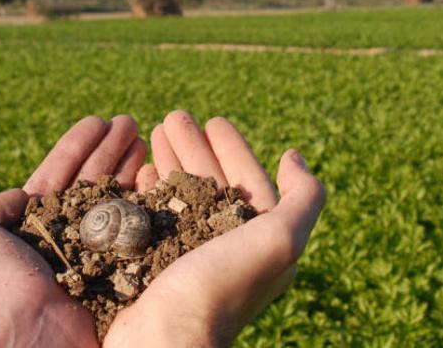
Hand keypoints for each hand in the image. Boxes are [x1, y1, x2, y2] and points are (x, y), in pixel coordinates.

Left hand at [0, 115, 146, 347]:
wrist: (26, 326)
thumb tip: (22, 196)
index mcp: (31, 226)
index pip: (59, 175)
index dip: (78, 146)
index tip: (99, 121)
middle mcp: (65, 237)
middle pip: (93, 181)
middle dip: (110, 149)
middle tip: (130, 122)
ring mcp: (95, 251)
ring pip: (116, 198)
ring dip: (129, 164)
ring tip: (143, 136)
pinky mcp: (121, 268)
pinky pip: (136, 226)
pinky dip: (146, 197)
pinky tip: (156, 172)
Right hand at [105, 110, 325, 347]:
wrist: (164, 339)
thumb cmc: (222, 287)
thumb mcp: (280, 240)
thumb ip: (303, 198)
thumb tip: (294, 156)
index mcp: (257, 242)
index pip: (247, 182)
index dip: (232, 149)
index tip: (213, 120)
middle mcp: (224, 248)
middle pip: (209, 184)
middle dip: (194, 148)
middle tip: (173, 116)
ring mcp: (187, 255)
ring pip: (179, 195)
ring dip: (169, 161)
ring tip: (153, 132)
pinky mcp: (153, 262)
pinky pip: (152, 215)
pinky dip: (147, 189)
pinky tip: (139, 170)